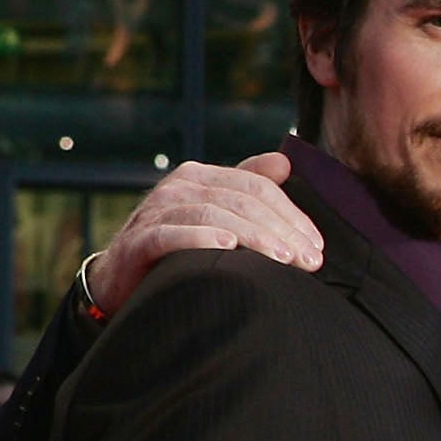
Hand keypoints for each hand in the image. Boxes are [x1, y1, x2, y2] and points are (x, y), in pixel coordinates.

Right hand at [93, 152, 323, 313]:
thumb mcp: (215, 213)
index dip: (293, 216)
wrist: (122, 279)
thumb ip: (246, 187)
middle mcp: (179, 187)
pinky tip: (227, 248)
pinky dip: (200, 238)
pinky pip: (171, 234)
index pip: (259, 187)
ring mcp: (156, 211)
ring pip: (214, 215)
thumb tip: (284, 162)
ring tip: (283, 259)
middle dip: (282, 231)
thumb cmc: (179, 246)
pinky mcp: (138, 240)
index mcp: (201, 177)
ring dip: (253, 236)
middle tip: (311, 261)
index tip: (318, 247)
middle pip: (242, 201)